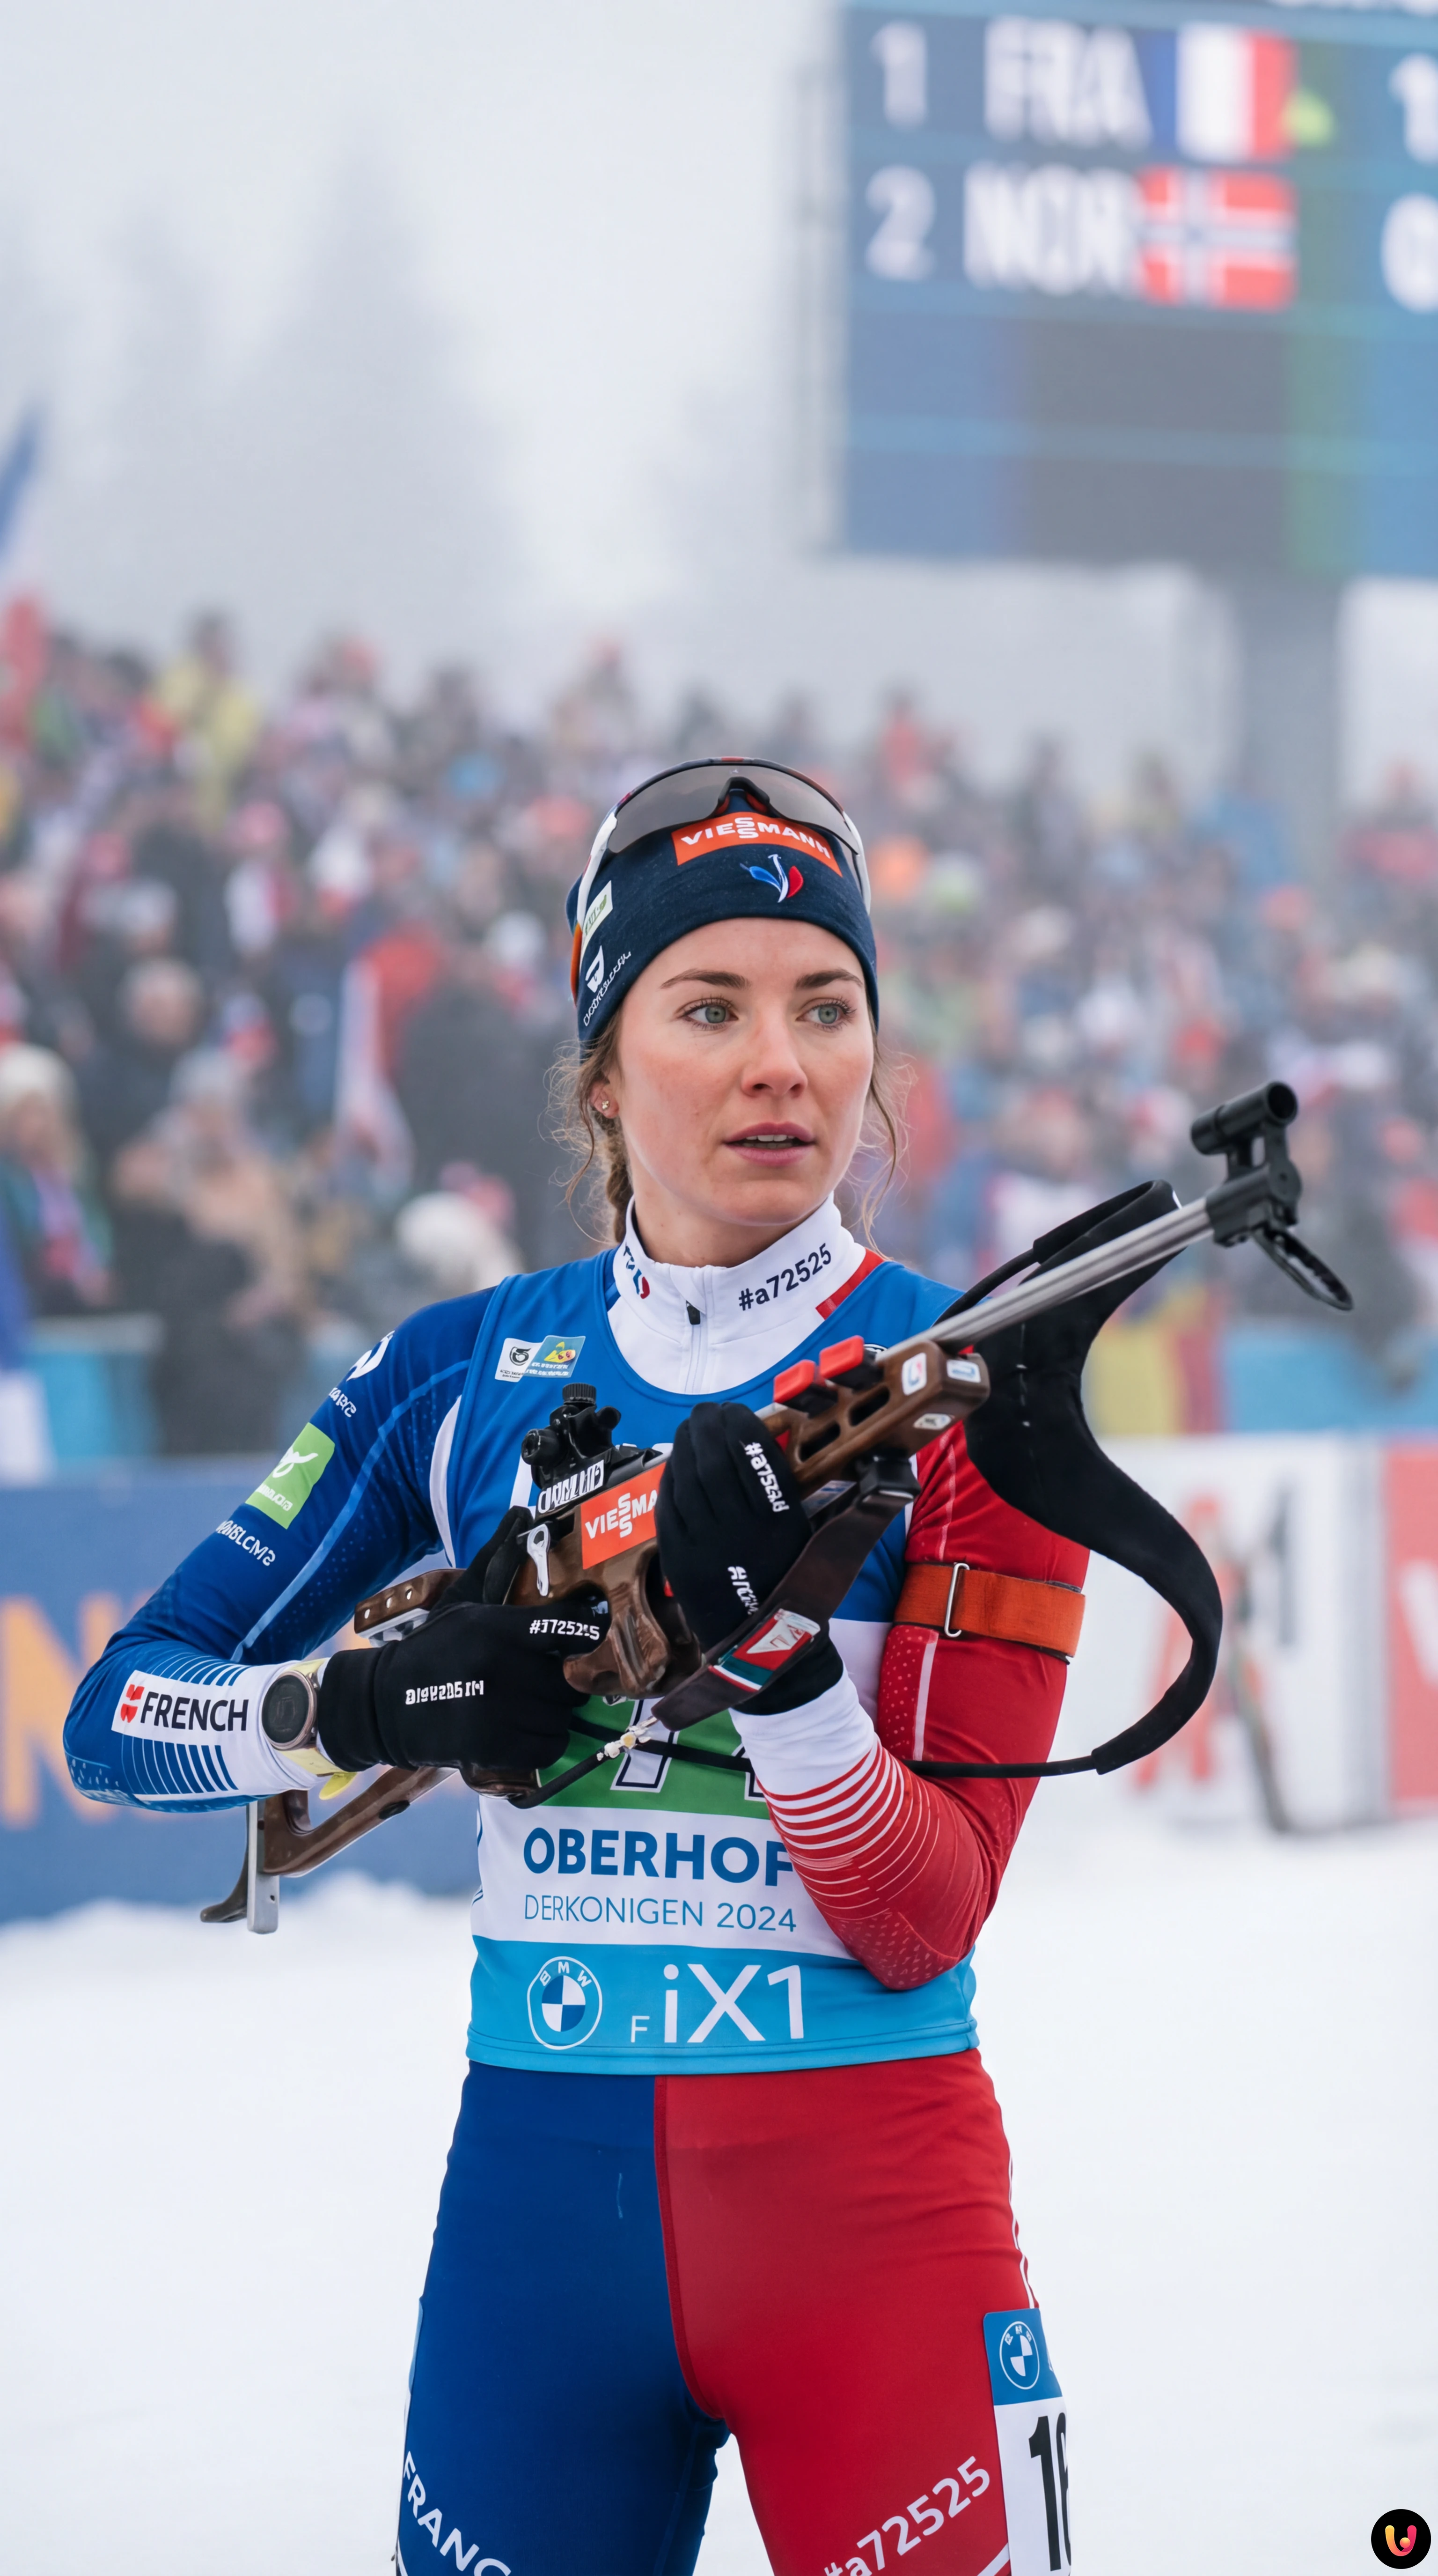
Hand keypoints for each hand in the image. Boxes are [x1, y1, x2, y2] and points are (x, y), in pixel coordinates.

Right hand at [317, 1591, 605, 1774]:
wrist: (383, 1704)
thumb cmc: (430, 1648)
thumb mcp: (461, 1602)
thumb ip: (497, 1563)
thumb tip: (521, 1513)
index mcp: (494, 1627)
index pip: (566, 1628)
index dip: (587, 1633)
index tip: (591, 1637)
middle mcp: (499, 1667)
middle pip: (568, 1677)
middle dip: (563, 1678)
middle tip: (545, 1676)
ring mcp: (496, 1711)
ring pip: (562, 1715)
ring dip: (553, 1712)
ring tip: (528, 1703)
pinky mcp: (491, 1748)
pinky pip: (548, 1746)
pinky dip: (542, 1741)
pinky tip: (522, 1729)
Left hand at [657, 1402, 839, 1706]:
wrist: (765, 1649)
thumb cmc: (793, 1586)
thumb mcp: (807, 1535)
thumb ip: (789, 1491)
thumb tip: (770, 1442)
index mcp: (779, 1520)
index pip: (752, 1453)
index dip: (739, 1424)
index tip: (735, 1411)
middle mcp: (739, 1528)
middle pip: (712, 1460)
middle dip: (706, 1427)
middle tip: (707, 1413)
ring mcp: (704, 1545)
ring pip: (686, 1480)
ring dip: (684, 1447)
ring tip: (689, 1431)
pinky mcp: (679, 1561)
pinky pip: (668, 1509)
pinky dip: (669, 1481)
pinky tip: (674, 1466)